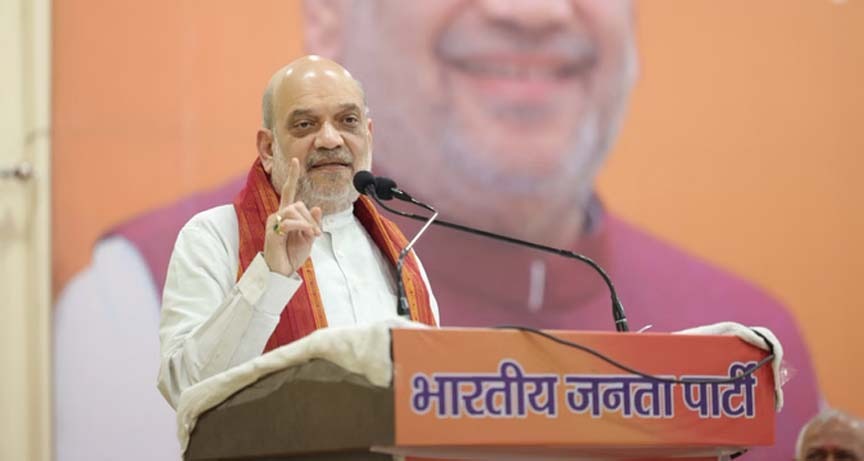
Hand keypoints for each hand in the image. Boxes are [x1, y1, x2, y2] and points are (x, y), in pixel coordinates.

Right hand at [263, 158, 322, 275]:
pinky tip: (307, 235)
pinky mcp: (272, 232)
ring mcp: (274, 223)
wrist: (281, 272)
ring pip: (294, 211)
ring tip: (312, 236)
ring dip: (308, 224)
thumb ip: (313, 223)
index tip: (295, 160)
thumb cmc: (292, 255)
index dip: (292, 176)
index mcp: (287, 215)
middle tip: (316, 234)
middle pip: (298, 204)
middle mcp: (278, 215)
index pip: (289, 191)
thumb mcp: (308, 238)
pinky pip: (290, 222)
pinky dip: (302, 227)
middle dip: (311, 218)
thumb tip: (316, 207)